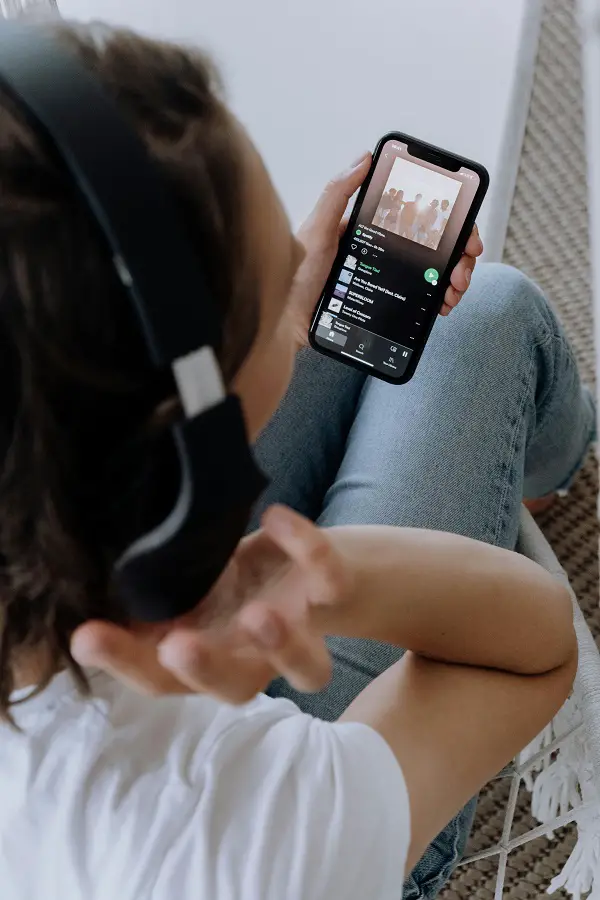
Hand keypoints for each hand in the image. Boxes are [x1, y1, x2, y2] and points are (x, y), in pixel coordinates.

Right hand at [70, 507, 347, 702]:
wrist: (315, 564)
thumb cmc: (236, 581)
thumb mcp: (187, 586)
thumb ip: (148, 597)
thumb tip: (82, 586)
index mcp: (210, 655)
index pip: (161, 677)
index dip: (123, 662)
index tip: (85, 635)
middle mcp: (256, 657)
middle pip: (234, 687)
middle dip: (204, 671)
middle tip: (177, 647)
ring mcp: (302, 630)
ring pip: (308, 668)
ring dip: (281, 646)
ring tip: (258, 615)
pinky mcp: (335, 593)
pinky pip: (332, 581)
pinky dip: (308, 549)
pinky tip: (276, 516)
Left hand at [289, 155, 484, 346]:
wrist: (286, 324)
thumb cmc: (296, 277)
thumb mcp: (315, 231)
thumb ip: (336, 194)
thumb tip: (364, 158)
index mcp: (371, 228)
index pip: (418, 215)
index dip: (448, 221)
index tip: (463, 232)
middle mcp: (383, 250)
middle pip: (435, 245)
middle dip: (458, 255)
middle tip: (462, 270)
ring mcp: (387, 276)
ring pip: (434, 272)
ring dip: (453, 278)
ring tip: (453, 291)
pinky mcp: (386, 302)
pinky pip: (421, 298)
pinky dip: (438, 299)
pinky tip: (442, 304)